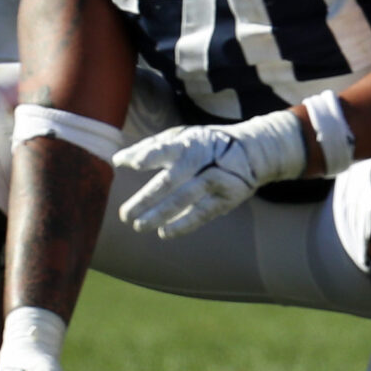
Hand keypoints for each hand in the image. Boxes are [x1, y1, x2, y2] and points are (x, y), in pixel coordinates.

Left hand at [113, 111, 307, 237]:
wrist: (253, 150)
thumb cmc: (205, 144)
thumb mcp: (182, 137)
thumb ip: (150, 148)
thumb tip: (117, 159)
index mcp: (189, 142)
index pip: (167, 147)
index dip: (149, 155)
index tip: (131, 164)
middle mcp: (203, 159)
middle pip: (172, 179)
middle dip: (147, 198)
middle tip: (125, 214)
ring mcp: (216, 179)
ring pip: (185, 199)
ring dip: (161, 214)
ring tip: (139, 225)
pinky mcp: (227, 197)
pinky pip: (203, 213)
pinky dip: (184, 224)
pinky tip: (165, 232)